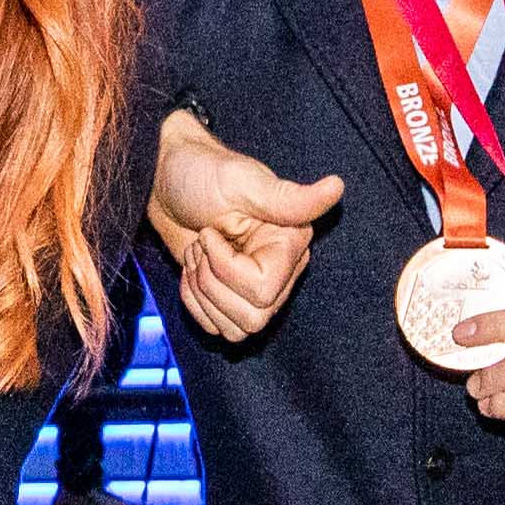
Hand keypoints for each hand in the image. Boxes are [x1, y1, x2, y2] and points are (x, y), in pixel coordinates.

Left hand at [150, 107, 344, 339]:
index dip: (226, 269)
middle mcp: (282, 270)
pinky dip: (194, 303)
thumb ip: (290, 198)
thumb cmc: (201, 173)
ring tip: (198, 254)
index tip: (210, 233)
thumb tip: (337, 187)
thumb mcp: (242, 182)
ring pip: (236, 330)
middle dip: (211, 283)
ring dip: (202, 293)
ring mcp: (256, 288)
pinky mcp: (233, 299)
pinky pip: (218, 329)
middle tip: (202, 244)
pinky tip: (192, 269)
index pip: (263, 290)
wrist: (166, 182)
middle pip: (252, 317)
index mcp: (291, 242)